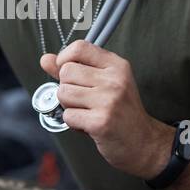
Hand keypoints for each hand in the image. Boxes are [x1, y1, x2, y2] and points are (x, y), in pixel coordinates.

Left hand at [39, 40, 174, 178]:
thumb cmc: (121, 112)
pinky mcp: (101, 122)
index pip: (79, 47)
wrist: (144, 142)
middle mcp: (114, 79)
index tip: (68, 72)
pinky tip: (89, 125)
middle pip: (66, 72)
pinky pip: (68, 116)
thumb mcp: (103, 83)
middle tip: (84, 101)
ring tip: (87, 113)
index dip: (65, 59)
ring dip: (69, 107)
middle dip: (67, 88)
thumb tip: (45, 59)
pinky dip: (74, 123)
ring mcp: (109, 100)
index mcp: (116, 65)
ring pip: (63, 94)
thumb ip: (74, 69)